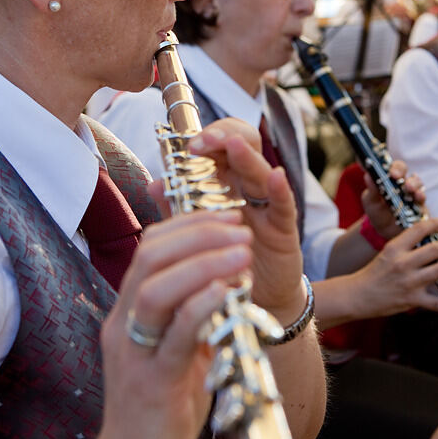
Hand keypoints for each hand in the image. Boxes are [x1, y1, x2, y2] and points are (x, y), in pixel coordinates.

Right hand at [91, 211, 252, 438]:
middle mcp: (123, 326)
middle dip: (199, 233)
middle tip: (240, 228)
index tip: (228, 215)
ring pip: (156, 290)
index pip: (149, 247)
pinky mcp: (152, 384)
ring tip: (243, 252)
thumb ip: (191, 313)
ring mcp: (134, 354)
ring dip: (203, 263)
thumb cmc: (161, 406)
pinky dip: (202, 305)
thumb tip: (223, 277)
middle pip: (149, 257)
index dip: (189, 223)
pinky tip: (229, 291)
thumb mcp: (176, 348)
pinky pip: (174, 336)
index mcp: (128, 312)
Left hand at [186, 118, 304, 321]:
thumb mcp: (195, 232)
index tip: (189, 144)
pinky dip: (280, 189)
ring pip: (260, 173)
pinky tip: (277, 175)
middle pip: (243, 148)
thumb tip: (153, 183)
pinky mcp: (283, 228)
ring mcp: (267, 206)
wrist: (246, 300)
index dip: (208, 138)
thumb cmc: (220, 259)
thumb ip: (178, 207)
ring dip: (247, 157)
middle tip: (203, 141)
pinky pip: (283, 205)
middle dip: (224, 138)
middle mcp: (247, 188)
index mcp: (225, 183)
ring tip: (234, 144)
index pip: (220, 147)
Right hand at [349, 217, 437, 318]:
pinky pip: (436, 304)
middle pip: (433, 250)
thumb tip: (429, 242)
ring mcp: (409, 282)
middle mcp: (403, 263)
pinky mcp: (412, 300)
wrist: (358, 295)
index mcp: (395, 248)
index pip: (417, 230)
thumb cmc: (374, 273)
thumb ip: (405, 247)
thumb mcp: (387, 254)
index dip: (433, 224)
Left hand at [360, 159, 425, 238]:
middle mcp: (403, 184)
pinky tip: (418, 197)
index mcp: (391, 179)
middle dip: (404, 173)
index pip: (395, 167)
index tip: (392, 173)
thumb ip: (371, 190)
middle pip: (408, 173)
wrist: (385, 232)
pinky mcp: (420, 205)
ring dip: (414, 184)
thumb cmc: (377, 213)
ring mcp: (413, 194)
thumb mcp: (371, 202)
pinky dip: (421, 195)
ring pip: (418, 183)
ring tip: (410, 189)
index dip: (395, 167)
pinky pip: (422, 198)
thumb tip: (367, 175)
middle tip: (399, 178)